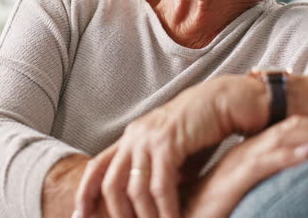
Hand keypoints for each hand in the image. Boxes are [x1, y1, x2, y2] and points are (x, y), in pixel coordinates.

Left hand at [74, 75, 267, 217]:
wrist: (228, 101)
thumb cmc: (204, 131)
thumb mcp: (174, 156)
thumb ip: (158, 175)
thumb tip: (151, 206)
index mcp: (131, 137)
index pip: (97, 167)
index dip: (85, 193)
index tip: (80, 216)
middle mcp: (135, 136)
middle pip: (111, 183)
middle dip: (117, 214)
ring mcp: (149, 138)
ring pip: (135, 189)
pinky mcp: (168, 142)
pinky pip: (161, 185)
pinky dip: (165, 209)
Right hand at [183, 115, 307, 217]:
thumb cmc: (208, 215)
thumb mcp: (250, 200)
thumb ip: (271, 190)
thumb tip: (301, 191)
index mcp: (252, 156)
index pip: (296, 134)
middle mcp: (246, 154)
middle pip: (296, 131)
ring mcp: (238, 166)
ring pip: (286, 141)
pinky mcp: (230, 183)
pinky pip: (262, 164)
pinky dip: (286, 156)